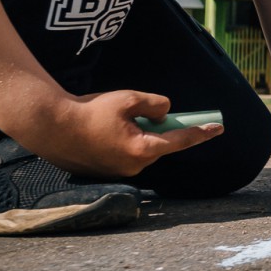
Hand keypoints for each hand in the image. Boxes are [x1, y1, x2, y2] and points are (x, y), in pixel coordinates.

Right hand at [21, 89, 219, 179]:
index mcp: (142, 149)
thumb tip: (165, 113)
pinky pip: (125, 154)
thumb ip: (154, 104)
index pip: (180, 141)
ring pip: (141, 149)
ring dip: (138, 134)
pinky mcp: (107, 172)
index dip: (201, 133)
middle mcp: (134, 166)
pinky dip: (123, 141)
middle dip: (158, 129)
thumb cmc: (89, 112)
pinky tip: (104, 129)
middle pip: (159, 145)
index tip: (218, 128)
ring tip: (112, 119)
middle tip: (146, 112)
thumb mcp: (127, 99)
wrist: (51, 127)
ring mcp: (120, 172)